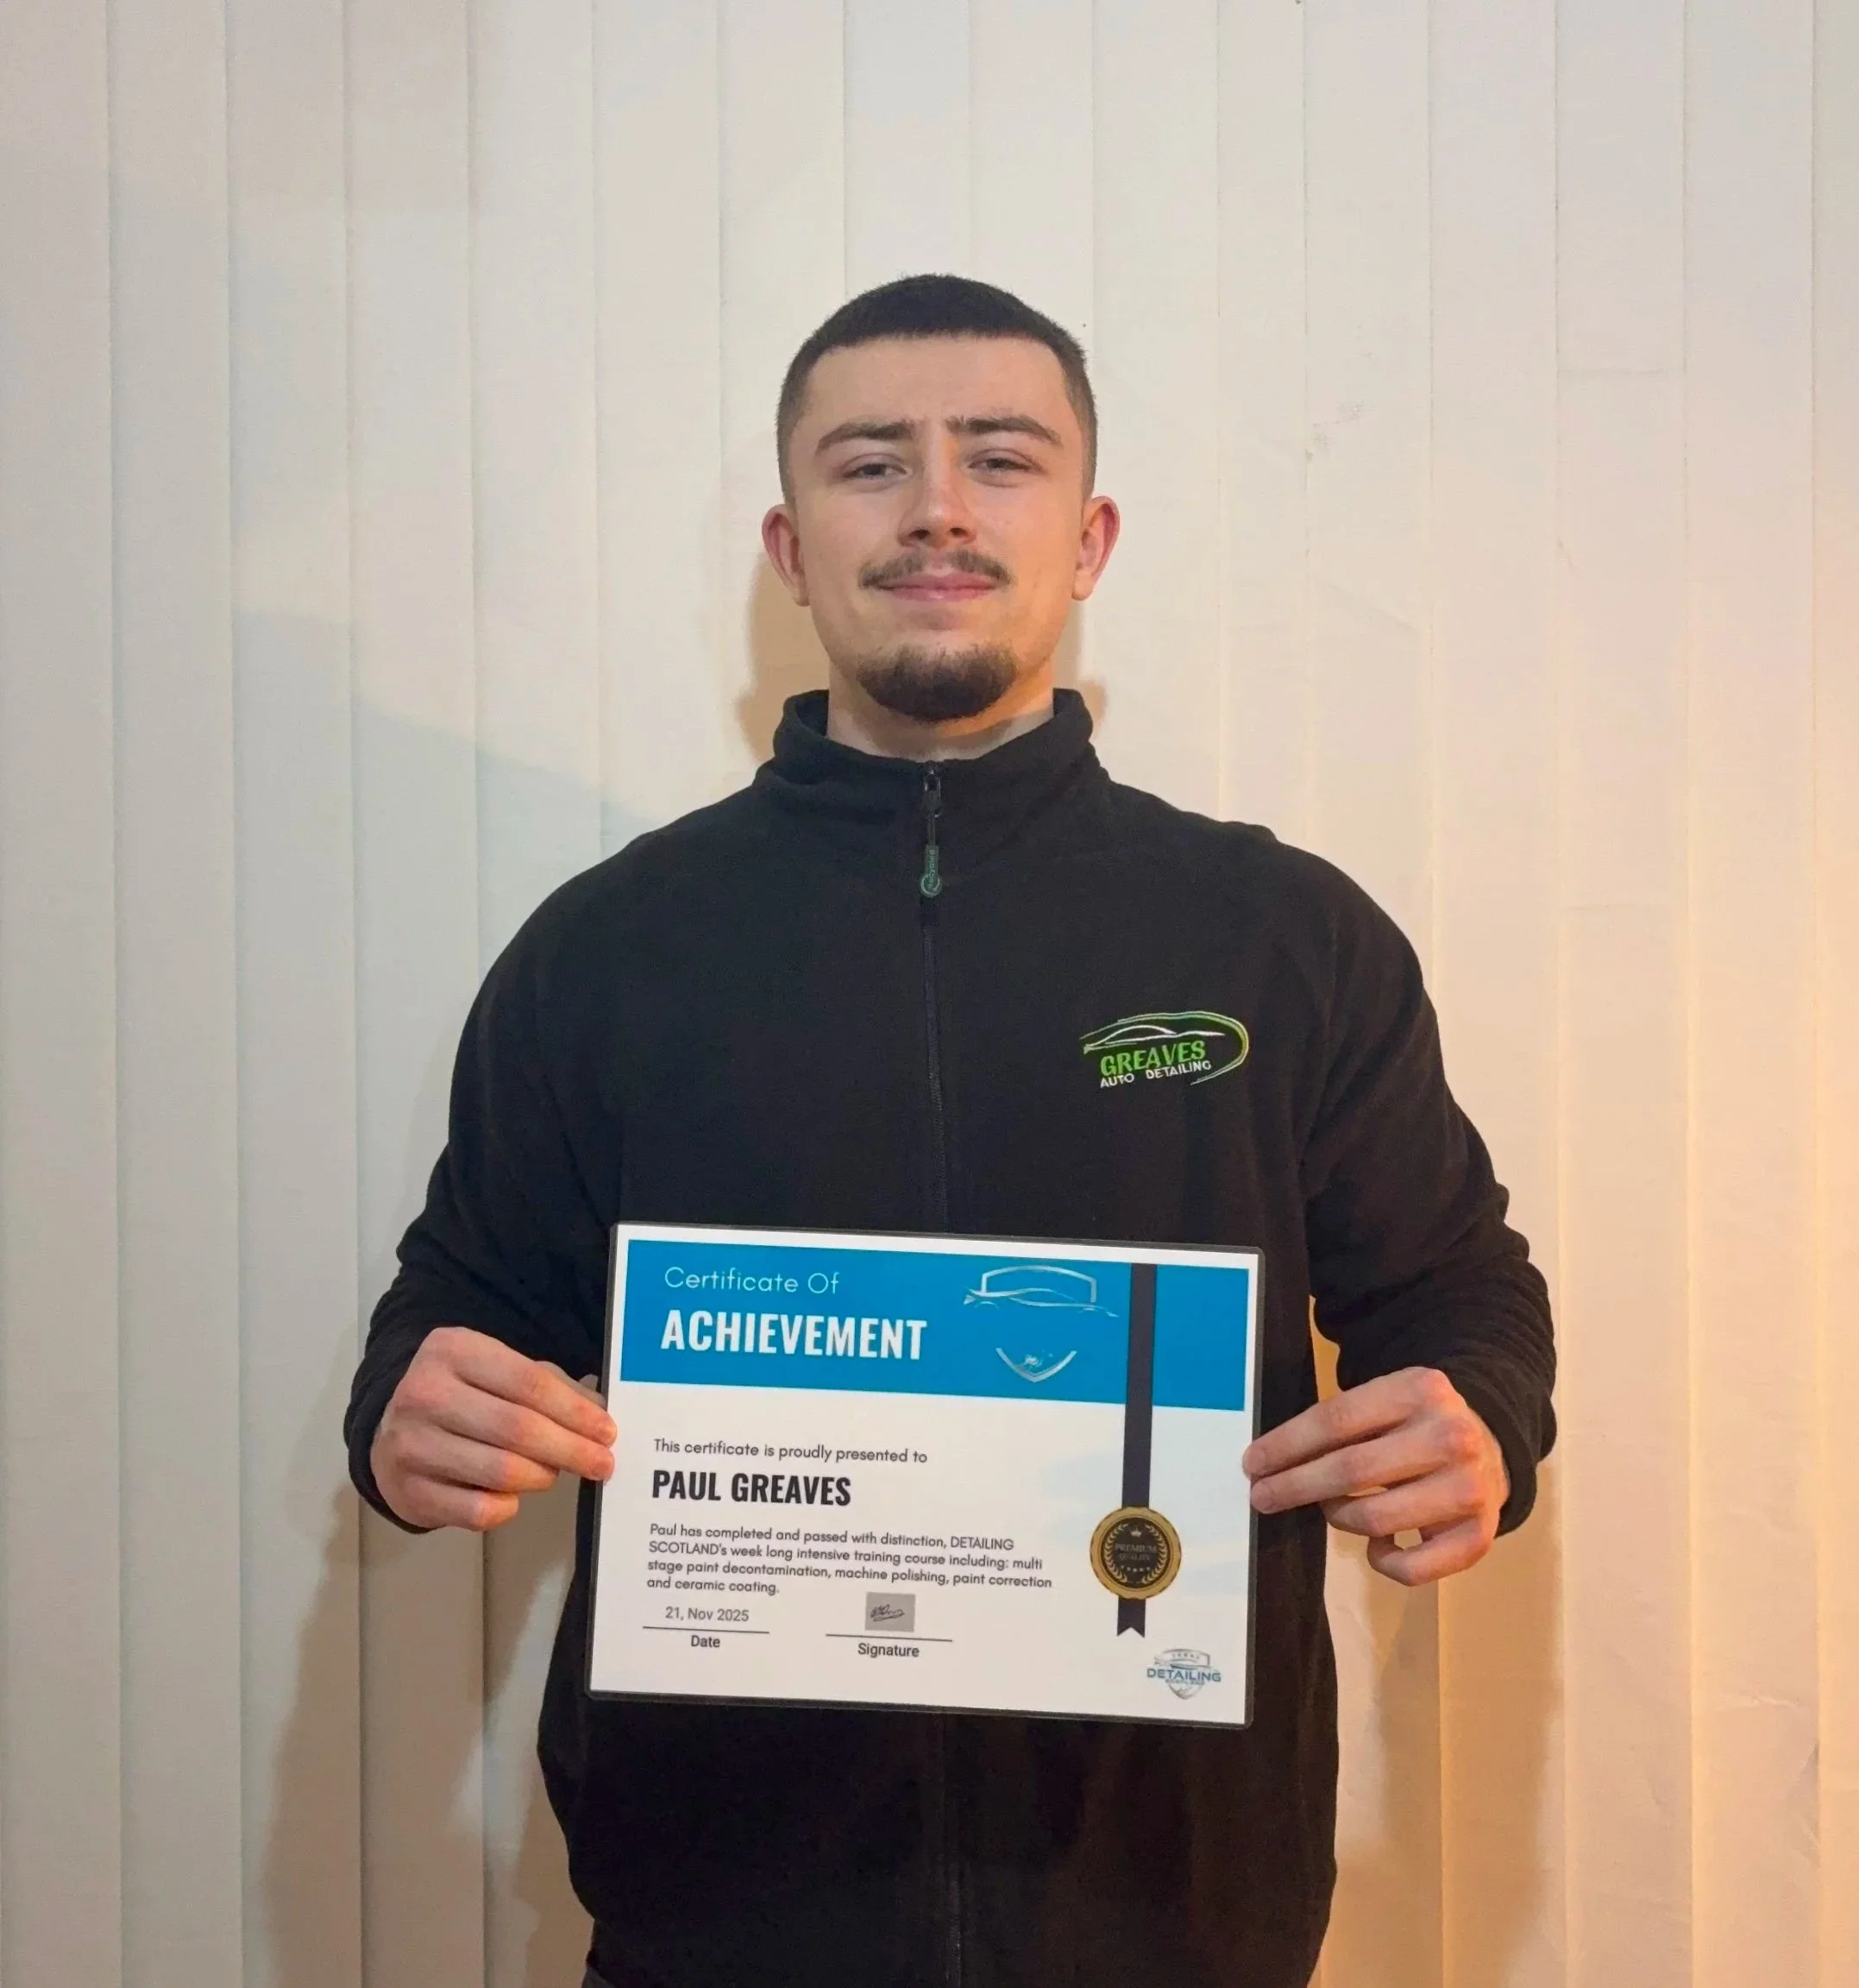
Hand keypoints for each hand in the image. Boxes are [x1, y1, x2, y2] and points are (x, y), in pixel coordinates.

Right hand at [371, 1325, 616, 1531]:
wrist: (392, 1431)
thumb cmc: (462, 1398)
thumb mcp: (499, 1372)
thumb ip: (550, 1386)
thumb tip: (599, 1415)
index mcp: (453, 1350)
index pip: (529, 1383)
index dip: (575, 1412)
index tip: (607, 1432)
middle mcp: (425, 1393)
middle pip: (518, 1429)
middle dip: (570, 1449)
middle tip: (601, 1463)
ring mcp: (410, 1444)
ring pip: (502, 1472)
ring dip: (542, 1477)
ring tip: (553, 1472)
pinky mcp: (407, 1491)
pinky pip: (478, 1511)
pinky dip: (508, 1506)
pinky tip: (512, 1495)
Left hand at [1241, 1367, 1507, 1585]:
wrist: (1491, 1442)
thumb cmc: (1417, 1422)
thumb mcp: (1386, 1399)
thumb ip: (1341, 1422)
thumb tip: (1272, 1461)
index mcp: (1419, 1390)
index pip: (1335, 1420)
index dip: (1287, 1445)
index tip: (1254, 1463)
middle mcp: (1450, 1436)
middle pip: (1351, 1469)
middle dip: (1295, 1486)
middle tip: (1263, 1497)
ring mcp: (1469, 1488)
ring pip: (1375, 1518)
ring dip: (1339, 1517)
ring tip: (1333, 1508)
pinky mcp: (1480, 1535)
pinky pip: (1414, 1568)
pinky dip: (1385, 1562)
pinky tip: (1380, 1545)